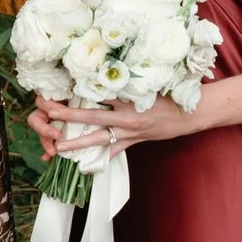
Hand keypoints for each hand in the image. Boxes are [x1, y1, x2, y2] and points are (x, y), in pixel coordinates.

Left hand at [36, 95, 195, 158]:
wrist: (191, 113)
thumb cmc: (168, 95)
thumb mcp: (147, 85)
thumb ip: (125, 84)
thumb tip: (101, 76)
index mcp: (130, 98)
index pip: (100, 93)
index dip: (80, 91)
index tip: (62, 88)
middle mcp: (127, 117)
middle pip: (94, 115)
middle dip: (71, 115)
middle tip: (50, 113)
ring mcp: (130, 132)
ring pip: (100, 138)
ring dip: (78, 143)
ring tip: (59, 148)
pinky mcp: (134, 142)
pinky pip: (113, 152)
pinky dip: (99, 157)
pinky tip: (83, 165)